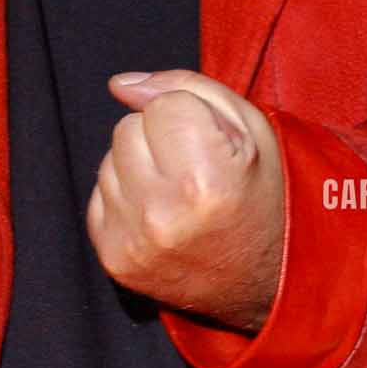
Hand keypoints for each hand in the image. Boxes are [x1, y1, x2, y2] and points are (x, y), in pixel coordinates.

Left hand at [86, 70, 285, 334]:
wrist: (268, 282)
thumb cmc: (264, 198)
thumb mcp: (250, 130)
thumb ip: (186, 89)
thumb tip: (120, 85)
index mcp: (206, 180)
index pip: (162, 104)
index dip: (189, 115)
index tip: (213, 143)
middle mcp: (163, 215)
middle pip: (127, 128)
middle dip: (158, 138)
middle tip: (194, 169)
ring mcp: (133, 241)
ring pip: (108, 161)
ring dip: (138, 168)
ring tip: (178, 195)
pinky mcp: (114, 259)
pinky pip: (98, 197)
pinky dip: (125, 199)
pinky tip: (159, 215)